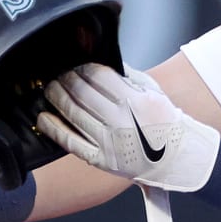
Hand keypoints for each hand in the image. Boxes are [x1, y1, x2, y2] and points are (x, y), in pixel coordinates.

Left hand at [37, 63, 220, 191]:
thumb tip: (101, 61)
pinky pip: (71, 142)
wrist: (176, 158)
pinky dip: (54, 129)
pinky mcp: (101, 159)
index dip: (82, 68)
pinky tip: (44, 118)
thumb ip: (128, 76)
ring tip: (50, 90)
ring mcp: (110, 142)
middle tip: (58, 75)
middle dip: (65, 79)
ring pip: (73, 113)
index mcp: (136, 101)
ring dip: (57, 98)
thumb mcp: (153, 92)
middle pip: (81, 93)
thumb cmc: (165, 122)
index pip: (98, 76)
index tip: (76, 66)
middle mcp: (121, 121)